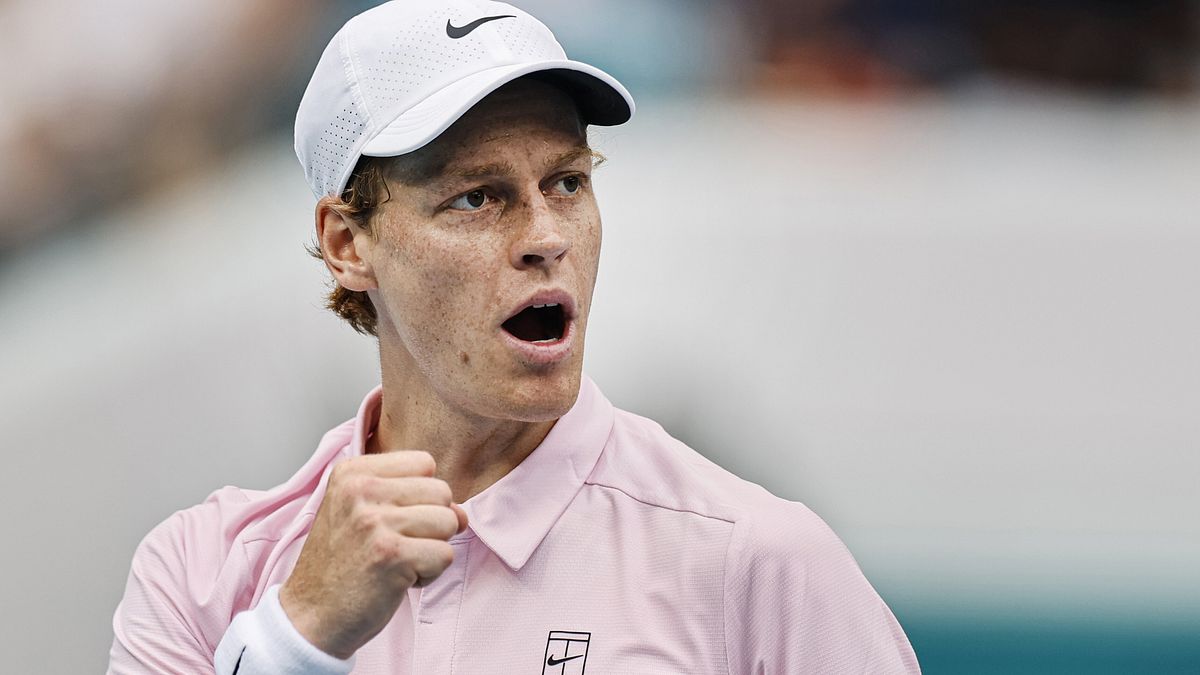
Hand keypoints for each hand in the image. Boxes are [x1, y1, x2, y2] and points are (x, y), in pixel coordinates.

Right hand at [278, 451, 467, 658]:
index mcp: (352, 473)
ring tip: (396, 562)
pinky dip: (429, 574)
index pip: (425, 463)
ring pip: (449, 521)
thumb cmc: (341, 565)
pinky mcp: (393, 555)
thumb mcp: (360, 512)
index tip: (391, 520)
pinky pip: (445, 555)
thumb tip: (462, 513)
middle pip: (441, 491)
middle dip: (430, 524)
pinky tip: (397, 580)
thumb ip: (413, 498)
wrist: (310, 616)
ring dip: (431, 549)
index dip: (420, 496)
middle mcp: (360, 490)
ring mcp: (376, 522)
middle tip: (394, 546)